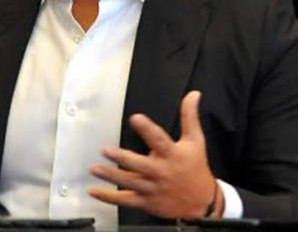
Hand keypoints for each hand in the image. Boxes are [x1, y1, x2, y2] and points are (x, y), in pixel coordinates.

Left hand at [88, 90, 221, 218]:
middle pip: (140, 165)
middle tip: (105, 150)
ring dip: (111, 176)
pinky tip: (95, 190)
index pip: (159, 140)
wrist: (202, 202)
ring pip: (129, 183)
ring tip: (95, 169)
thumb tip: (193, 94)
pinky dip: (109, 197)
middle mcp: (161, 172)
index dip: (147, 129)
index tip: (136, 118)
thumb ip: (190, 116)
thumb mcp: (196, 140)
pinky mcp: (146, 201)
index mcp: (172, 155)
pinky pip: (125, 200)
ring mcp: (153, 188)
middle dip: (122, 158)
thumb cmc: (196, 168)